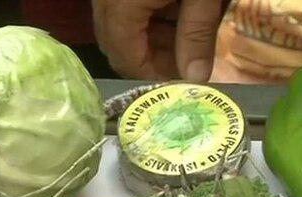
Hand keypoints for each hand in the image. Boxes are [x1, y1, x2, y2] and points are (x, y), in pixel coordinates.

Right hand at [91, 0, 224, 81]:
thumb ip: (197, 34)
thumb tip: (196, 79)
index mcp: (120, 7)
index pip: (128, 60)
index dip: (157, 78)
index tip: (187, 84)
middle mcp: (104, 1)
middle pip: (120, 46)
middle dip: (155, 61)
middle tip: (191, 63)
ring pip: (122, 28)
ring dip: (153, 39)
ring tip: (190, 36)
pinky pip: (124, 8)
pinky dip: (149, 16)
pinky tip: (179, 10)